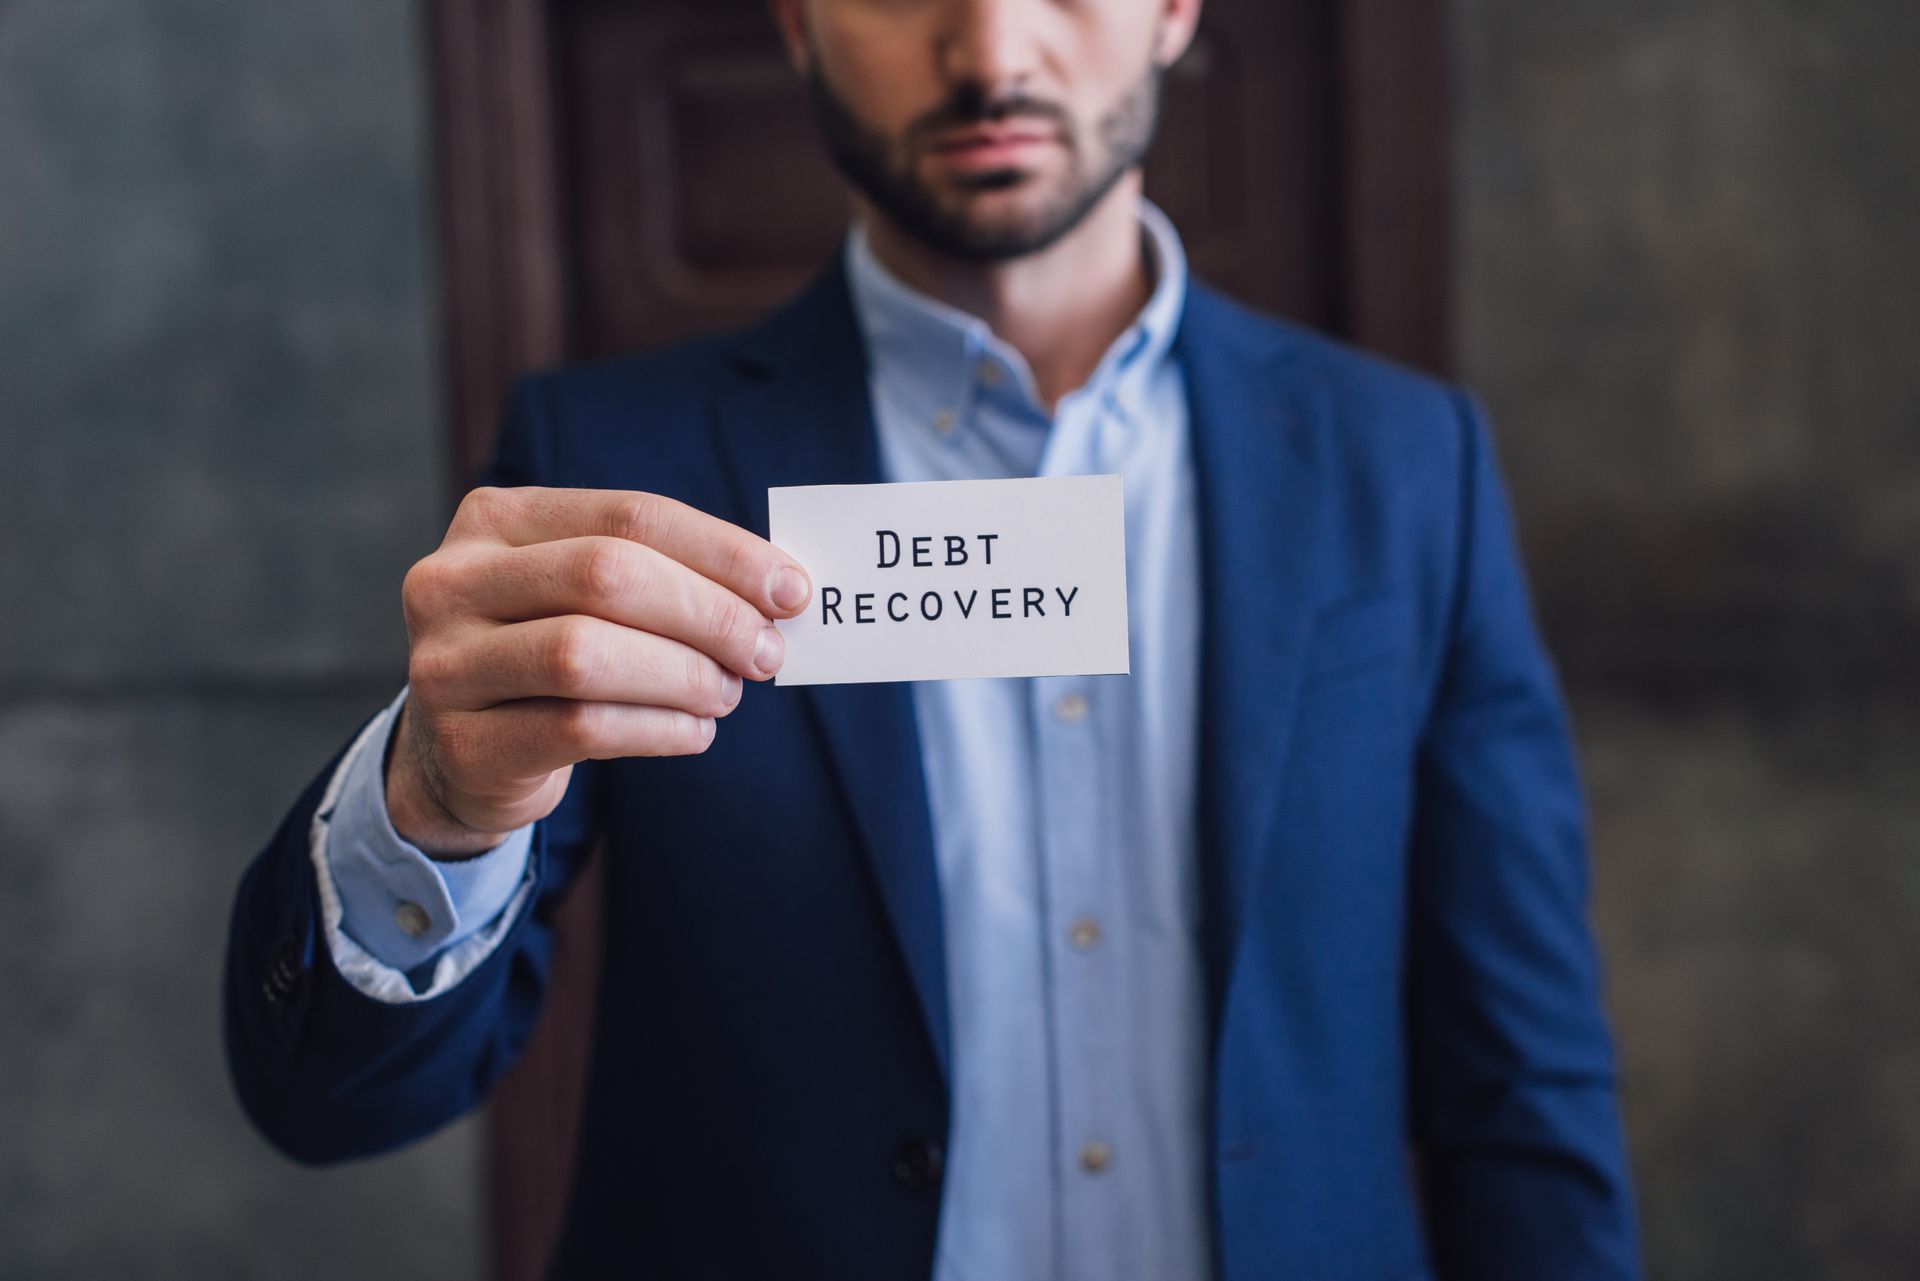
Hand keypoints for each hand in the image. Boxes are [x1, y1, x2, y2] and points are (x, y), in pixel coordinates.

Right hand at [386, 486, 810, 856]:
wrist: (462, 754)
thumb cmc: (549, 654)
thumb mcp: (586, 596)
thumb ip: (664, 575)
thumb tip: (781, 588)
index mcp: (494, 519)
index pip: (629, 516)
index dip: (721, 552)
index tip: (791, 590)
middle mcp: (451, 580)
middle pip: (607, 576)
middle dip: (708, 614)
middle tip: (766, 652)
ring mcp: (445, 663)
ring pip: (586, 655)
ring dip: (684, 676)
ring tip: (726, 693)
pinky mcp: (461, 742)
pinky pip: (579, 728)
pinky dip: (659, 729)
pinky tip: (695, 731)